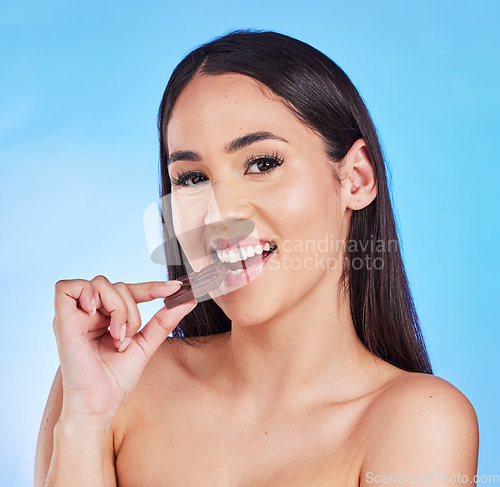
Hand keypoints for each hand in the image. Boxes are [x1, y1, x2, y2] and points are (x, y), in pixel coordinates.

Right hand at [53, 276, 195, 421]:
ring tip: (116, 337)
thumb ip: (164, 321)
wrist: (99, 405)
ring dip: (117, 309)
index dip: (152, 286)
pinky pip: (68, 288)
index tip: (176, 288)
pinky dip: (87, 295)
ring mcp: (75, 315)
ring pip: (100, 284)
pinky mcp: (62, 320)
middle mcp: (89, 313)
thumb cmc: (116, 380)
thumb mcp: (145, 344)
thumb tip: (188, 299)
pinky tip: (95, 316)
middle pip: (116, 285)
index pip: (130, 290)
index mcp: (106, 317)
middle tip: (127, 338)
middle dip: (131, 310)